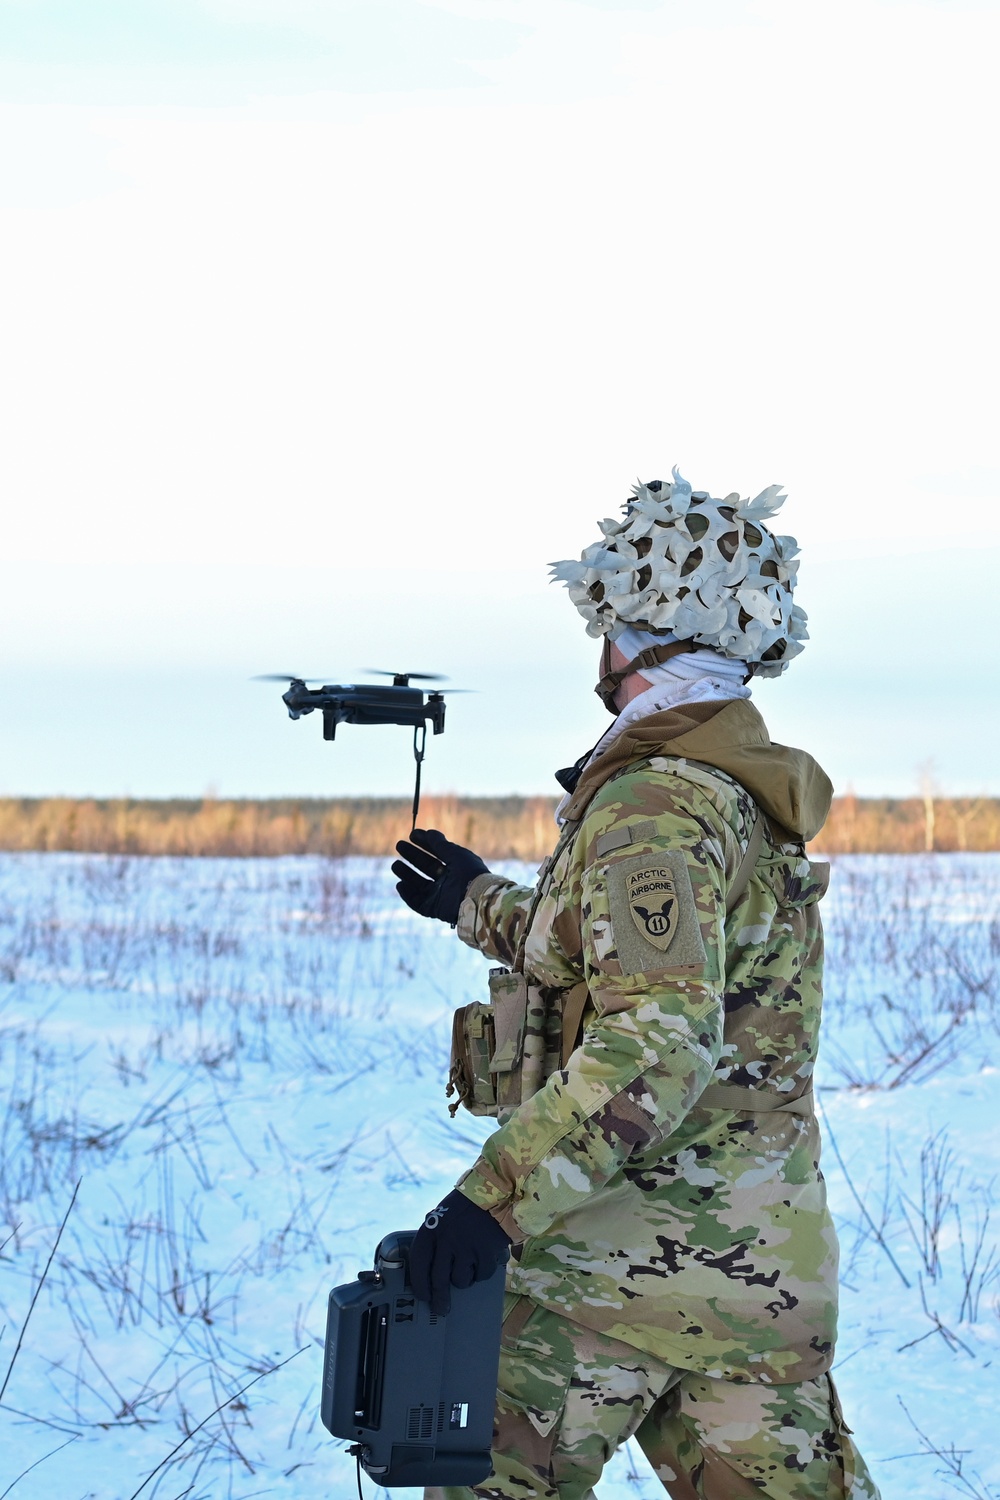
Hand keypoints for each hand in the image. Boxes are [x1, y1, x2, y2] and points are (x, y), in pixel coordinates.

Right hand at [391, 828, 489, 924]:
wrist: (476, 897)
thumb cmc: (469, 872)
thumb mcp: (455, 854)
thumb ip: (440, 844)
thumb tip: (428, 832)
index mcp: (455, 866)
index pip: (436, 853)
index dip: (424, 843)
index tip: (411, 835)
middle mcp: (448, 880)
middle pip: (426, 867)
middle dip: (412, 857)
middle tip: (399, 845)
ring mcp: (441, 895)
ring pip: (419, 884)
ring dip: (407, 875)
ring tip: (395, 865)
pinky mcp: (435, 909)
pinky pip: (419, 903)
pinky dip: (408, 895)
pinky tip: (400, 884)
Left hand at [409, 1189, 510, 1315]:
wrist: (497, 1191)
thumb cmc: (467, 1205)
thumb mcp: (443, 1216)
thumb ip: (436, 1239)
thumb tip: (429, 1269)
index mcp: (432, 1229)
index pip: (419, 1264)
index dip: (419, 1284)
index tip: (423, 1296)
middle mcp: (446, 1240)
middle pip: (439, 1280)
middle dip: (440, 1299)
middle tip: (442, 1309)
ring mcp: (466, 1247)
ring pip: (461, 1281)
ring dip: (464, 1279)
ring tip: (469, 1264)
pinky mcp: (486, 1253)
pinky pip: (481, 1276)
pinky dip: (482, 1272)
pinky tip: (483, 1259)